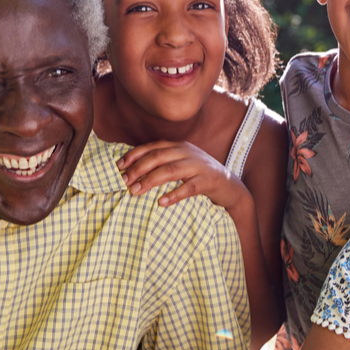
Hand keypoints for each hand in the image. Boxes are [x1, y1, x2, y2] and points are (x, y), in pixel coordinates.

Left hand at [116, 140, 246, 209]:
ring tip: (135, 192)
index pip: (153, 146)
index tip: (119, 166)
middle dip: (138, 168)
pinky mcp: (208, 181)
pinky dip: (174, 194)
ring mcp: (199, 166)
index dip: (135, 154)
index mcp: (179, 146)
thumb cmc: (200, 176)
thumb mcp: (182, 164)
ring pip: (171, 170)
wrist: (229, 186)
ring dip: (150, 181)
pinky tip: (162, 202)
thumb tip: (135, 171)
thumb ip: (164, 162)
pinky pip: (189, 188)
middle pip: (159, 156)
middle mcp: (188, 152)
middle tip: (124, 182)